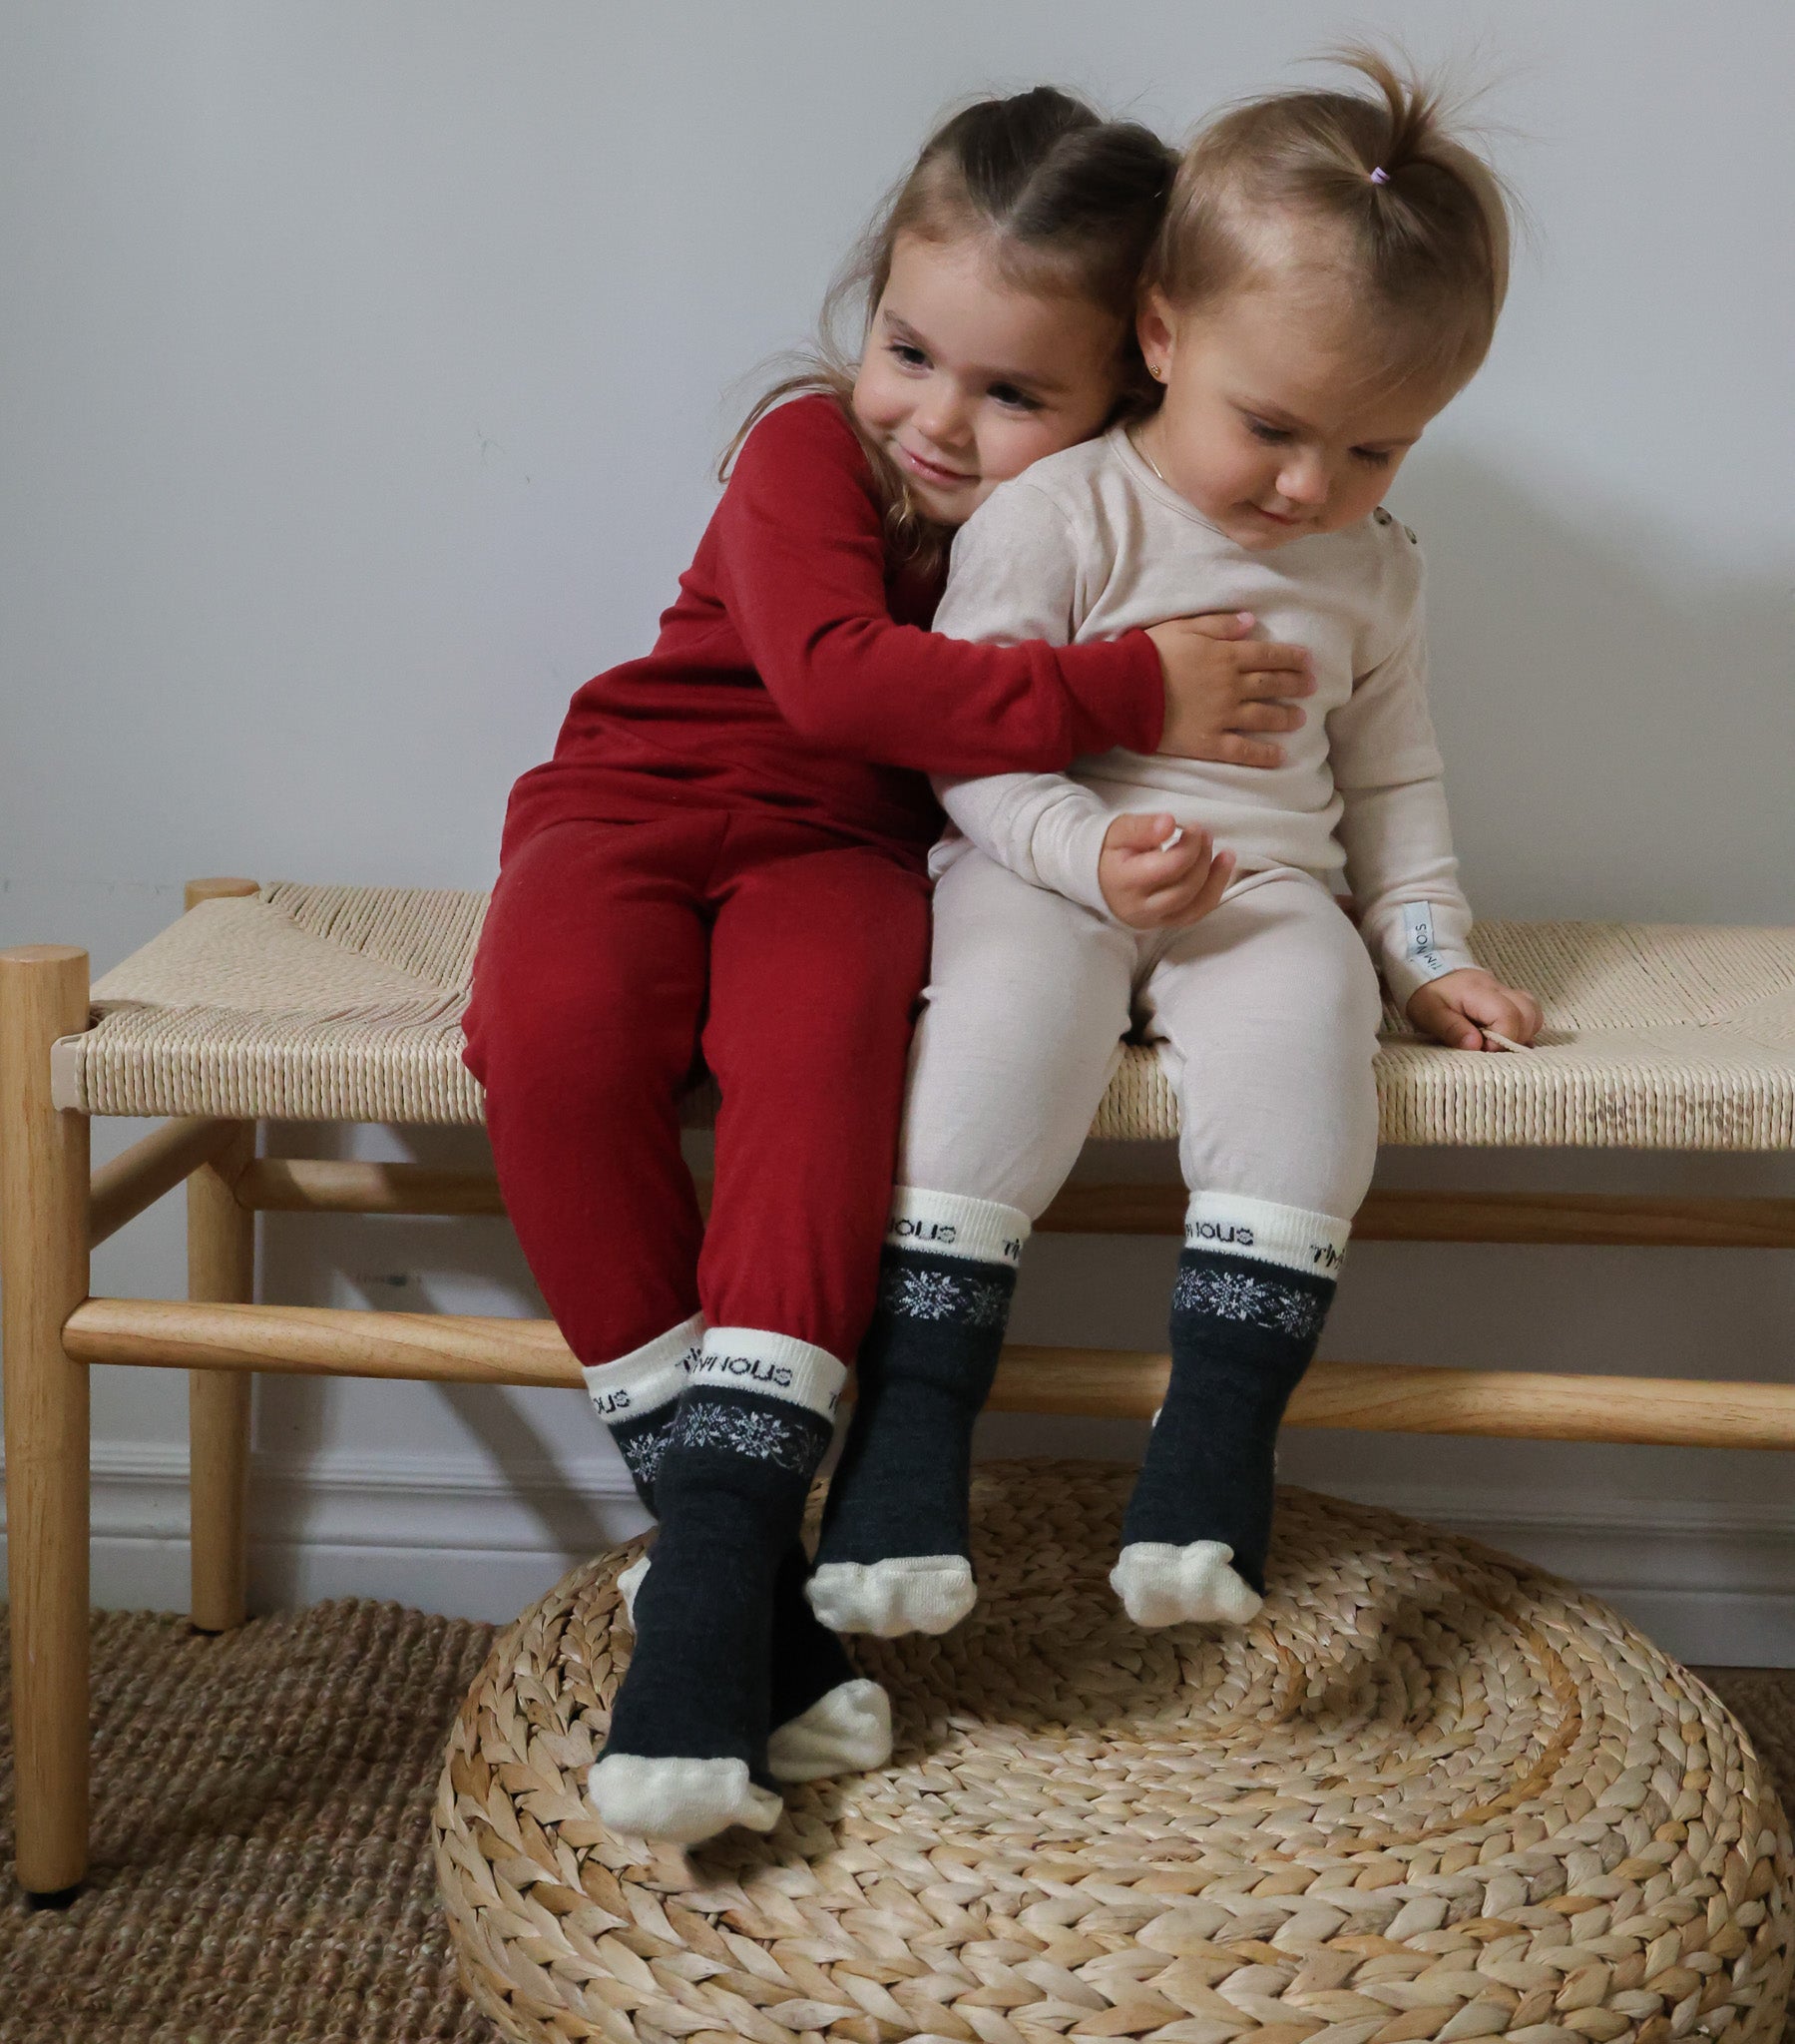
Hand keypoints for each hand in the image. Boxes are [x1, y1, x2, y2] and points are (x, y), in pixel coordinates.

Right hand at [1099, 813, 1234, 929]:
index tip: (1194, 827)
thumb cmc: (1109, 851)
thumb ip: (1142, 827)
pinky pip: (1195, 914)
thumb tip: (1170, 823)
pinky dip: (1213, 893)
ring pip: (1194, 906)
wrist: (1096, 878)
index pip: (1168, 868)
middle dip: (1202, 859)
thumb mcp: (1118, 831)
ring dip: (1215, 878)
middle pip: (1184, 888)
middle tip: (1205, 835)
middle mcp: (1139, 907)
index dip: (1189, 846)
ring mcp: (1153, 920)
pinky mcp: (1164, 923)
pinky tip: (1221, 871)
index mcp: (1124, 881)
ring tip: (1224, 853)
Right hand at [1146, 611, 1313, 766]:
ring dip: (1285, 717)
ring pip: (1263, 716)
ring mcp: (1222, 716)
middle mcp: (1231, 686)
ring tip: (1300, 719)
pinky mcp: (1209, 742)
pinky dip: (1263, 754)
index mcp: (1226, 656)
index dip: (1291, 657)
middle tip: (1312, 687)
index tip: (1307, 660)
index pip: (1268, 655)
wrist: (1124, 690)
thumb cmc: (1149, 654)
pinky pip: (1242, 751)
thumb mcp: (1183, 626)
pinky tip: (1279, 756)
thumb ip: (1218, 624)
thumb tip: (1250, 622)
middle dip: (1295, 684)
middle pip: (1271, 684)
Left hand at [1406, 969, 1543, 1050]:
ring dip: (1523, 1032)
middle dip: (1516, 1037)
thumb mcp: (1429, 1014)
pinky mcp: (1509, 998)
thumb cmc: (1428, 994)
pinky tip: (1505, 1038)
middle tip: (1491, 1047)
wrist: (1430, 970)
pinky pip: (1529, 1012)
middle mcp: (1498, 989)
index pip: (1508, 1015)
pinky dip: (1524, 1028)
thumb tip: (1475, 1045)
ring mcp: (1506, 992)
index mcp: (1478, 992)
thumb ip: (1451, 1029)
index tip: (1484, 1049)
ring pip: (1533, 1012)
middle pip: (1529, 1012)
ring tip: (1498, 1043)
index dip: (1503, 1038)